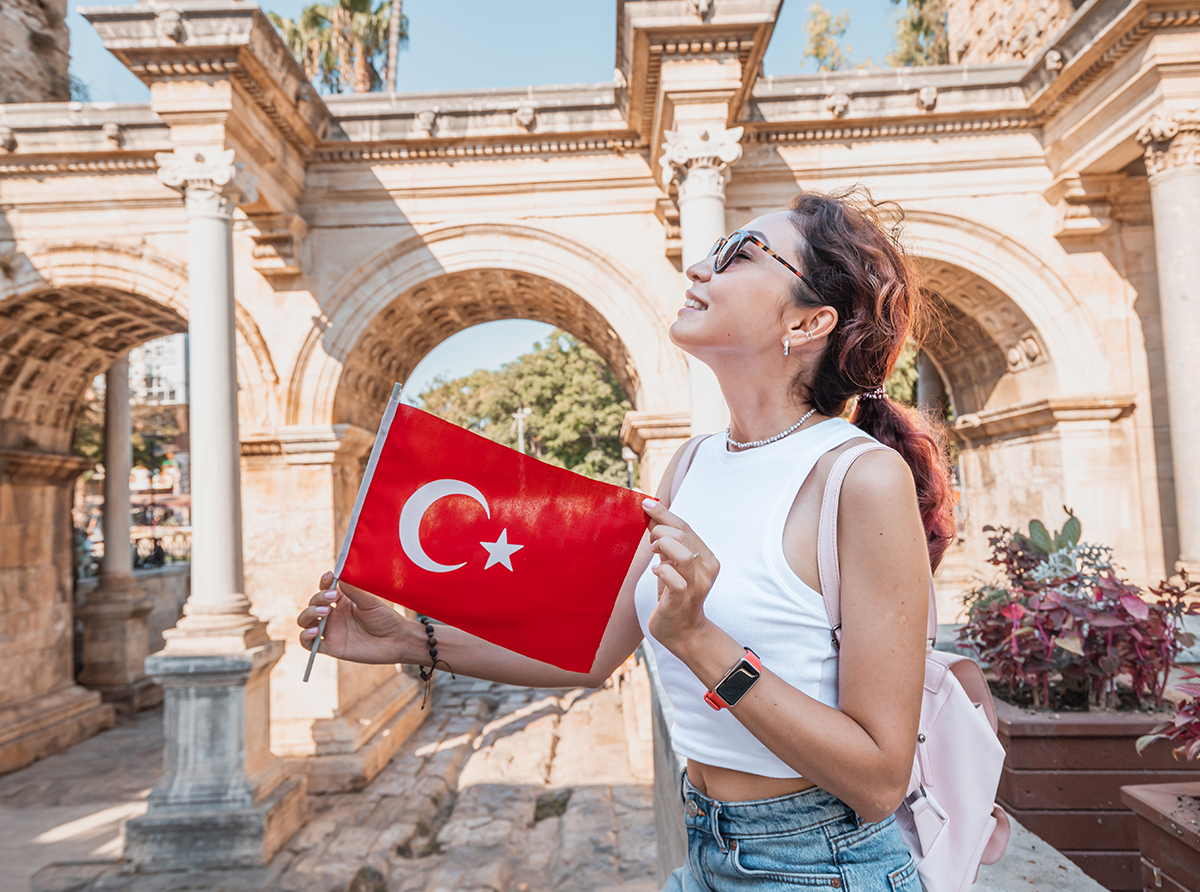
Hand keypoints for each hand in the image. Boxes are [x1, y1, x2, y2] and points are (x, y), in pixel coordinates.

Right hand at [297, 571, 410, 664]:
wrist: (396, 640)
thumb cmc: (385, 619)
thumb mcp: (370, 602)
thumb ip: (354, 591)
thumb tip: (339, 577)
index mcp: (342, 601)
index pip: (325, 589)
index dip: (324, 582)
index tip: (330, 576)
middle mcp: (333, 615)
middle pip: (313, 604)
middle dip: (318, 598)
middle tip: (332, 599)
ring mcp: (330, 630)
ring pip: (306, 621)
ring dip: (309, 614)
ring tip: (325, 612)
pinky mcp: (331, 647)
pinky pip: (309, 644)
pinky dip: (305, 636)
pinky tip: (314, 631)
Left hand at [642, 498, 719, 652]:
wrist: (683, 631)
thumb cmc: (675, 594)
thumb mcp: (672, 564)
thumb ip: (666, 542)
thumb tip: (653, 516)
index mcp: (706, 557)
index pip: (685, 526)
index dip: (664, 513)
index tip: (646, 504)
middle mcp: (705, 569)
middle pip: (682, 535)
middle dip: (659, 531)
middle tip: (650, 541)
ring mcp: (696, 585)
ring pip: (680, 553)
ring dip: (661, 547)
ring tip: (654, 554)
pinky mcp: (683, 599)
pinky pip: (673, 579)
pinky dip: (661, 571)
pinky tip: (656, 572)